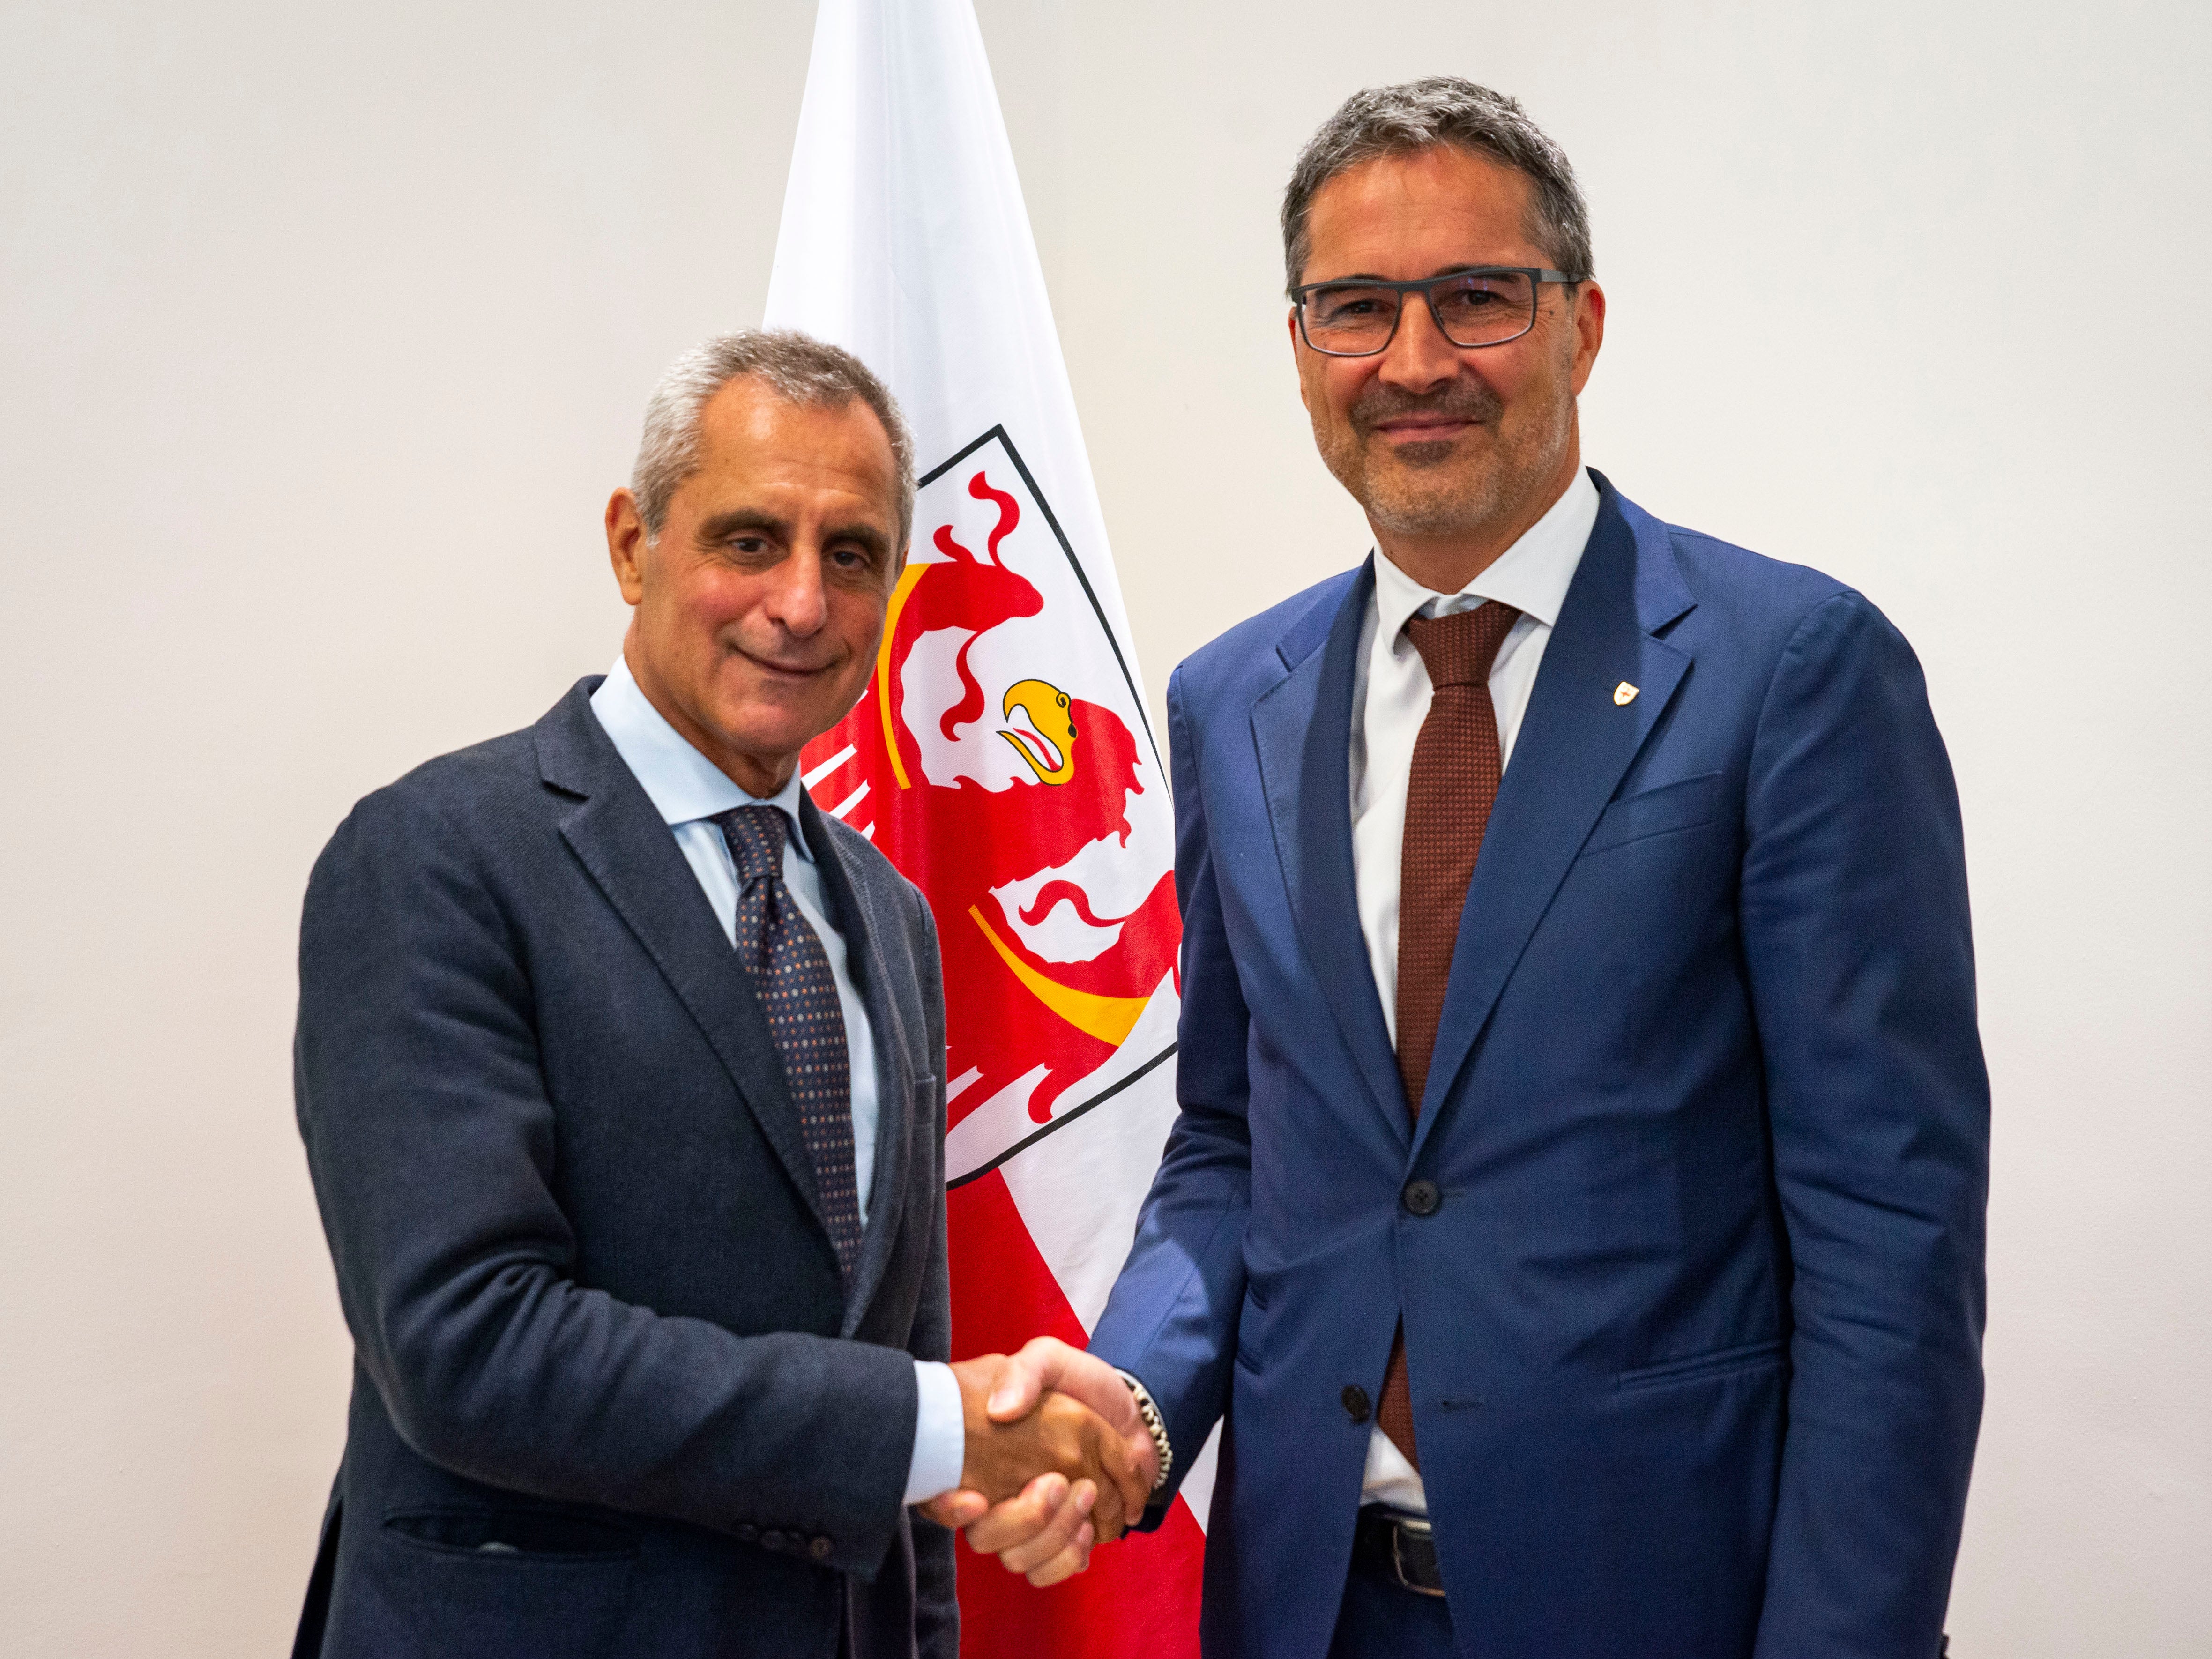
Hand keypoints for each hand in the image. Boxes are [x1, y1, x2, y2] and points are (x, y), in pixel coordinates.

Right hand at [940, 1353, 1147, 1548]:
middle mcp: (996, 1495)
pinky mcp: (1058, 1541)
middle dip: (1025, 1518)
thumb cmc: (1079, 1383)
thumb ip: (1026, 1374)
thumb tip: (1000, 1411)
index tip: (975, 1500)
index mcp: (983, 1455)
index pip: (943, 1498)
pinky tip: (1087, 1530)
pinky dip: (1069, 1559)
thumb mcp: (1048, 1361)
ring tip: (1085, 1496)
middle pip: (987, 1538)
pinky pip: (1048, 1573)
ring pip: (1019, 1560)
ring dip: (1053, 1536)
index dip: (949, 1509)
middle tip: (1057, 1483)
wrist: (1127, 1406)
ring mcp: (1027, 1523)